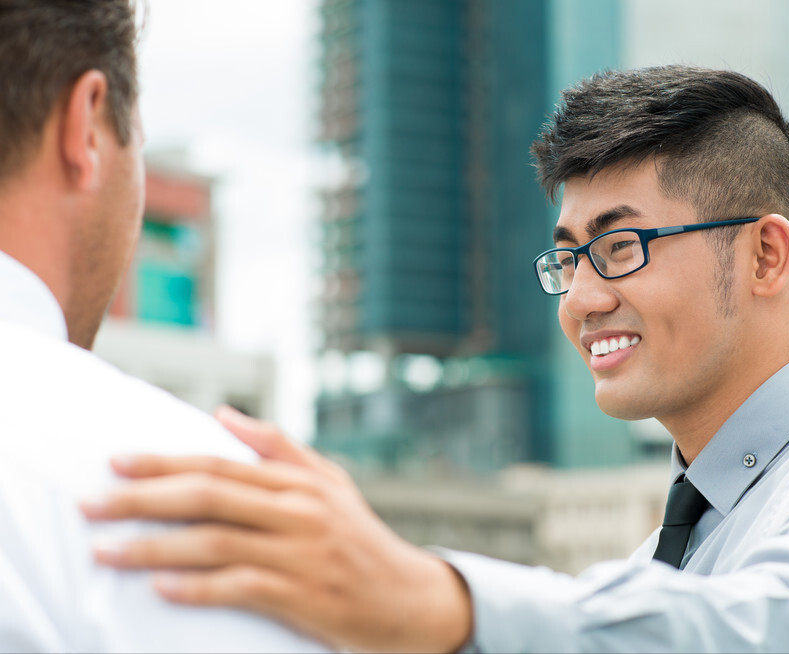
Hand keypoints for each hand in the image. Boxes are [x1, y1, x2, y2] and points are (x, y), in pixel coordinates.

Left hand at [80, 406, 472, 653]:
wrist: (408, 598)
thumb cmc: (360, 539)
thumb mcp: (330, 483)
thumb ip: (278, 447)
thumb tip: (223, 415)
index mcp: (300, 482)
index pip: (220, 464)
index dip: (163, 462)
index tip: (115, 463)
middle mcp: (299, 511)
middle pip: (208, 497)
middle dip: (142, 500)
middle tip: (92, 505)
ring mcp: (300, 554)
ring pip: (214, 543)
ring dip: (152, 548)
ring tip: (106, 551)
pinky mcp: (302, 597)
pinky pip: (239, 589)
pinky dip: (196, 588)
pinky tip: (160, 589)